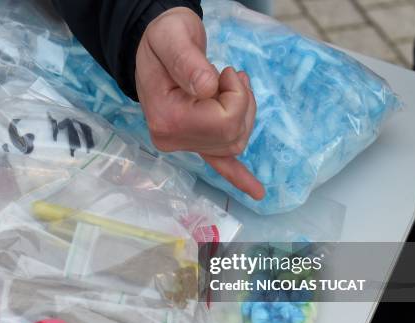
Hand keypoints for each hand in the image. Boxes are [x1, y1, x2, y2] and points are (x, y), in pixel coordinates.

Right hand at [135, 7, 264, 199]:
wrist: (157, 46)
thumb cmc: (164, 38)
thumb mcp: (172, 38)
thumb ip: (188, 61)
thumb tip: (208, 87)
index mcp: (166, 117)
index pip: (223, 121)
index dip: (236, 96)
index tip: (225, 72)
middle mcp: (172, 138)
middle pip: (232, 136)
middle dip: (243, 103)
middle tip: (229, 76)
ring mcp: (183, 144)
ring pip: (235, 143)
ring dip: (244, 114)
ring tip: (231, 86)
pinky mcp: (195, 142)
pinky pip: (220, 164)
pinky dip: (239, 177)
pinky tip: (257, 192)